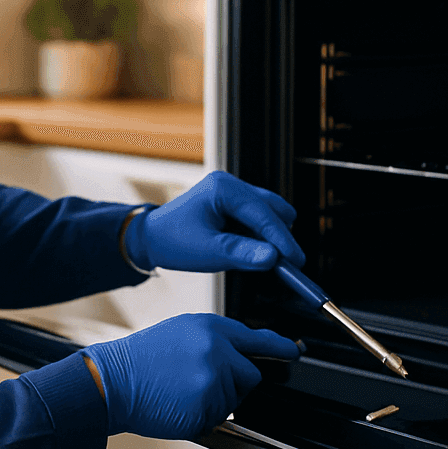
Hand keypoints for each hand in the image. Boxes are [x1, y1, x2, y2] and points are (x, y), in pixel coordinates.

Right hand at [83, 313, 301, 438]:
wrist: (112, 381)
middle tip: (197, 382)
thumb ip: (217, 341)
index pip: (257, 339)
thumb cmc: (142, 361)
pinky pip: (220, 419)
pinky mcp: (208, 406)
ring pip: (235, 400)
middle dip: (234, 384)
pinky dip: (204, 418)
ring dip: (216, 402)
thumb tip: (245, 354)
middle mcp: (218, 349)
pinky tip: (179, 404)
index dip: (280, 347)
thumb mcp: (182, 334)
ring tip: (181, 390)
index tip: (296, 351)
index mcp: (212, 327)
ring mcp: (214, 378)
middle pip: (251, 375)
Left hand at [127, 171, 304, 273]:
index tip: (295, 260)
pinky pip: (258, 218)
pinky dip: (262, 235)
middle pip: (271, 208)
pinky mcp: (233, 204)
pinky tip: (258, 252)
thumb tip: (273, 258)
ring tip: (273, 261)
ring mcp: (232, 192)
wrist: (152, 240)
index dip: (282, 238)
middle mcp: (230, 184)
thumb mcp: (208, 252)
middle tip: (289, 264)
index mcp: (222, 188)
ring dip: (272, 236)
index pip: (262, 213)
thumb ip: (242, 253)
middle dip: (281, 236)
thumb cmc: (173, 242)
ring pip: (268, 212)